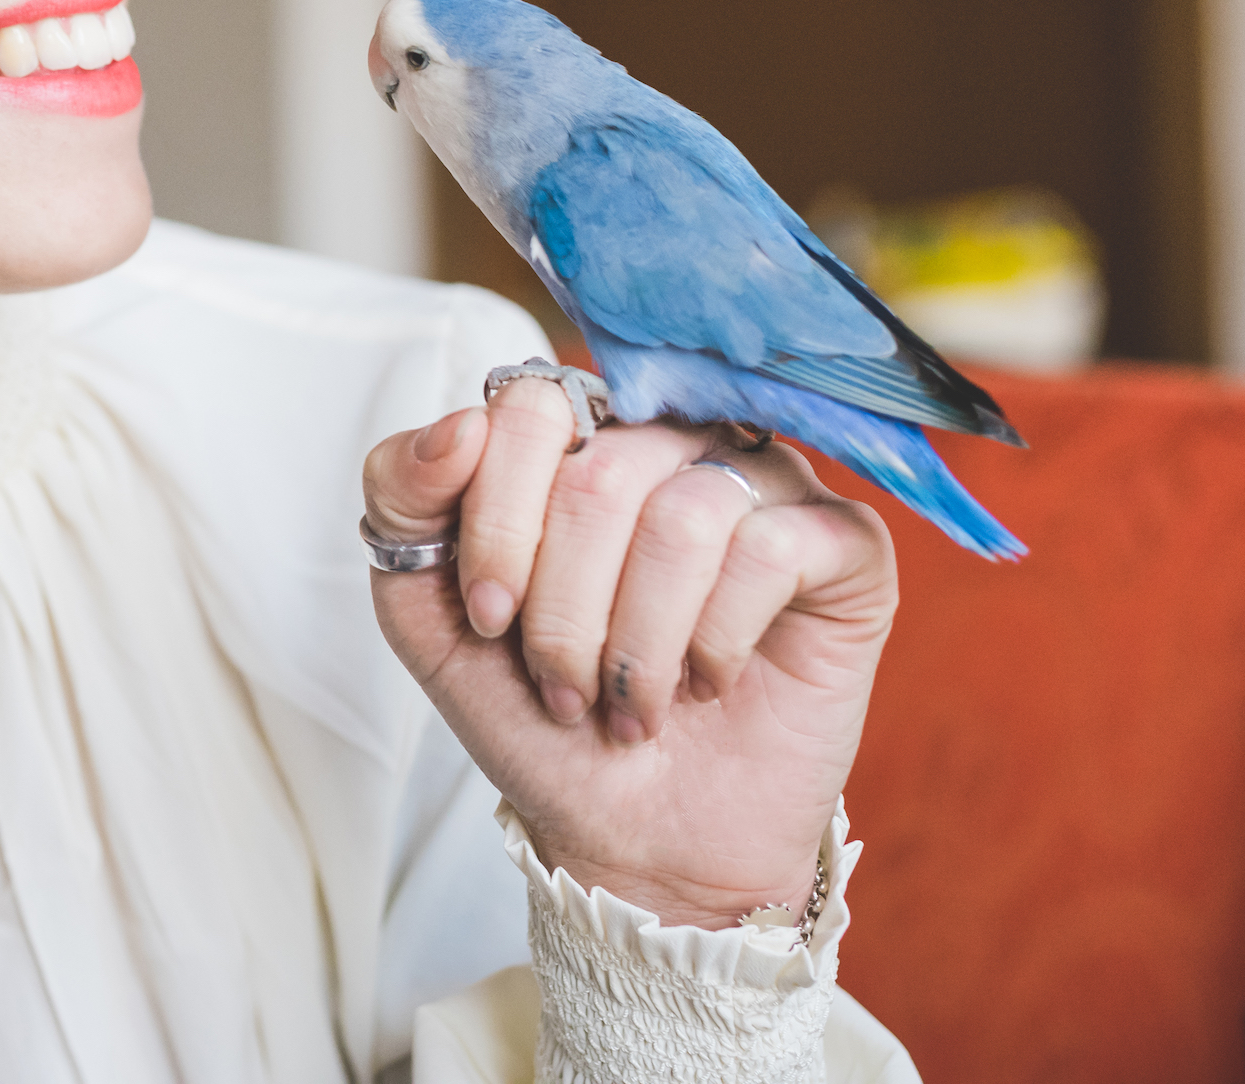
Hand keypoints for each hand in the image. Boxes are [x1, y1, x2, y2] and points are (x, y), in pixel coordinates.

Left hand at [361, 377, 897, 927]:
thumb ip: (401, 497)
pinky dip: (716, 640)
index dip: (498, 523)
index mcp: (576, 437)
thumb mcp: (427, 611)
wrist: (635, 836)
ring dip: (638, 642)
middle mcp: (674, 440)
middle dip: (563, 609)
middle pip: (601, 472)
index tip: (489, 617)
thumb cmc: (537, 712)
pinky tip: (708, 680)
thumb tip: (458, 424)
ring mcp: (764, 484)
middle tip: (564, 687)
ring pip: (685, 516)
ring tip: (630, 702)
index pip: (527, 407)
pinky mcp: (843, 546)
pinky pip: (771, 550)